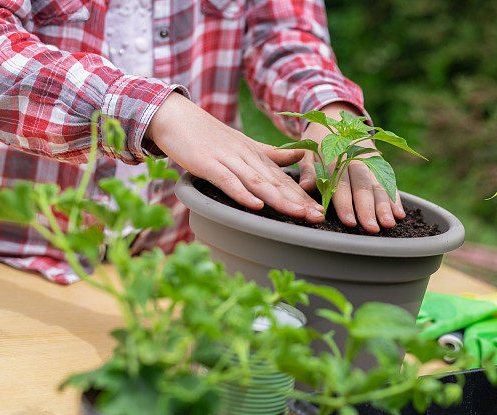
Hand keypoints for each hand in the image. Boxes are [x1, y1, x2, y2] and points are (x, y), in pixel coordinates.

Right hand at [146, 92, 324, 222]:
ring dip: (279, 199)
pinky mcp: (207, 163)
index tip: (321, 211)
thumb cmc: (209, 135)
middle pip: (277, 182)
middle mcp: (247, 157)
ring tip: (298, 214)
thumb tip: (301, 156)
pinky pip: (227, 180)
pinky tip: (255, 206)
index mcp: (257, 155)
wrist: (175, 115)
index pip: (285, 179)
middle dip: (299, 201)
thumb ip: (272, 154)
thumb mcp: (245, 144)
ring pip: (258, 182)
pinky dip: (241, 193)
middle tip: (319, 217)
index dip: (304, 195)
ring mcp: (228, 159)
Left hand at [296, 102, 405, 232]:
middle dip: (368, 208)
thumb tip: (308, 186)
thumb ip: (308, 168)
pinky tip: (399, 213)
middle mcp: (355, 157)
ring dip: (385, 206)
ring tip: (389, 224)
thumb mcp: (306, 150)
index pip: (340, 183)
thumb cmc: (317, 140)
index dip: (345, 203)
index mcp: (334, 155)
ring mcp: (370, 159)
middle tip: (372, 229)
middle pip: (363, 185)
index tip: (349, 221)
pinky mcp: (380, 162)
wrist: (336, 116)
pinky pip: (389, 181)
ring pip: (378, 184)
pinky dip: (394, 197)